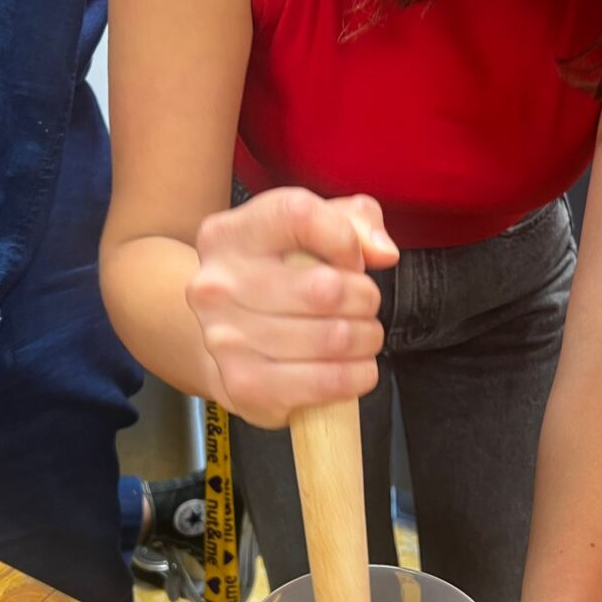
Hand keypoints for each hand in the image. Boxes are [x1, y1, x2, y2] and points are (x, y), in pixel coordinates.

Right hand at [187, 188, 398, 427]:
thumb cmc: (277, 277)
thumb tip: (383, 252)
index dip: (344, 238)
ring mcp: (226, 339)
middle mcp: (218, 285)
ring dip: (367, 338)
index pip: (298, 215)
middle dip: (365, 298)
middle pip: (326, 287)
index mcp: (228, 235)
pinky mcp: (246, 385)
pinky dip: (359, 374)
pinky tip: (356, 366)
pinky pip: (329, 381)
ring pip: (334, 337)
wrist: (224, 340)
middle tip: (363, 305)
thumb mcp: (309, 230)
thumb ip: (354, 219)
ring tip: (361, 335)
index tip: (352, 259)